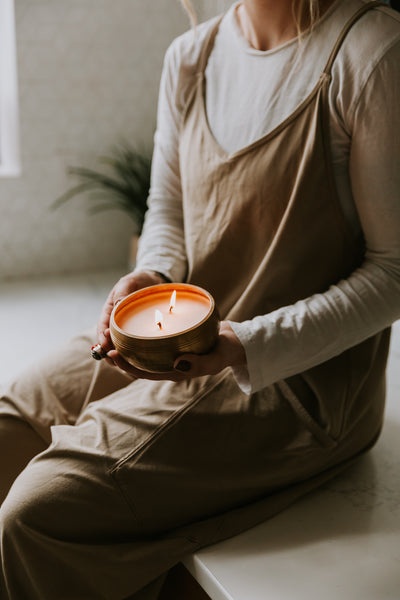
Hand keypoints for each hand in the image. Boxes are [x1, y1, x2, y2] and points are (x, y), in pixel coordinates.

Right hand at [97, 270, 166, 355]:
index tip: (104, 346)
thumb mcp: (128, 283)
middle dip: (109, 352)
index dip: (101, 339)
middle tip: (114, 359)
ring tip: (126, 364)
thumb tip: (117, 304)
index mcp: (109, 311)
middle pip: (109, 341)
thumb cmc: (137, 280)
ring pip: (120, 347)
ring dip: (121, 356)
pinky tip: (140, 360)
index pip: (102, 327)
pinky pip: (134, 346)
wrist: (153, 279)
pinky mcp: (138, 332)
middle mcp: (116, 322)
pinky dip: (134, 354)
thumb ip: (122, 293)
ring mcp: (127, 328)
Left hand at [106, 321, 246, 380]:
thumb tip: (177, 363)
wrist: (234, 342)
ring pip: (141, 353)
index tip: (112, 353)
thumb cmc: (225, 352)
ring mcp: (169, 354)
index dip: (126, 365)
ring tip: (111, 332)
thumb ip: (199, 363)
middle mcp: (168, 365)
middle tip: (104, 341)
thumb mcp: (215, 359)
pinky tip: (129, 324)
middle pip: (137, 364)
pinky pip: (151, 341)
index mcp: (174, 372)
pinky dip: (138, 336)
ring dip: (125, 346)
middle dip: (119, 356)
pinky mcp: (171, 343)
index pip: (143, 373)